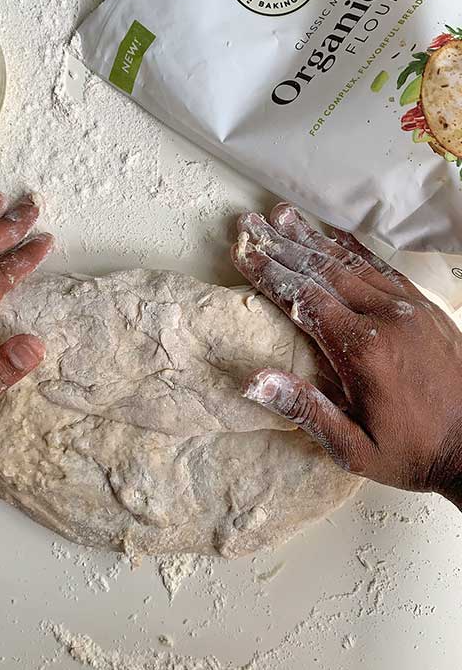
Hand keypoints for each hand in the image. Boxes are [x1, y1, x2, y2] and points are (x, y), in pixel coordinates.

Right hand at [233, 204, 461, 503]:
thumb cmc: (412, 453)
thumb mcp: (352, 449)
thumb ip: (304, 410)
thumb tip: (252, 380)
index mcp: (363, 351)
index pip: (304, 299)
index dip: (269, 272)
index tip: (242, 249)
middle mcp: (387, 319)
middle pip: (324, 271)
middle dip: (282, 245)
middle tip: (250, 221)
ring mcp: (410, 310)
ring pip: (352, 263)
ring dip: (313, 239)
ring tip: (283, 215)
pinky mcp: (426, 310)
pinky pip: (383, 269)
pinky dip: (354, 249)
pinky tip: (335, 234)